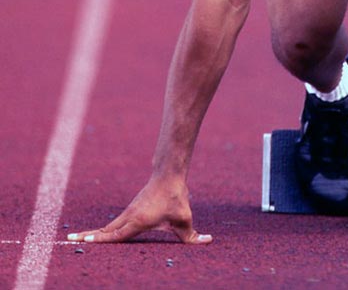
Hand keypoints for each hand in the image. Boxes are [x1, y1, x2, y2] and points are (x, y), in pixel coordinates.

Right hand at [67, 176, 212, 244]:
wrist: (169, 174)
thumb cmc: (176, 197)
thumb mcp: (184, 218)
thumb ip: (193, 235)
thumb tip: (207, 241)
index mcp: (138, 220)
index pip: (117, 234)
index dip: (102, 240)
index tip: (85, 242)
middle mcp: (129, 216)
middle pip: (106, 230)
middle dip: (89, 237)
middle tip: (70, 240)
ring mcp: (129, 212)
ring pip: (109, 225)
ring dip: (94, 233)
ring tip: (77, 239)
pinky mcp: (131, 209)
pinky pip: (114, 222)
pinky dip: (103, 229)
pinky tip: (98, 234)